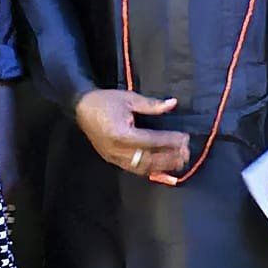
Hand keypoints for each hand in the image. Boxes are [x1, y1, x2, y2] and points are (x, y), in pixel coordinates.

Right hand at [74, 89, 189, 179]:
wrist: (81, 108)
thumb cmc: (105, 101)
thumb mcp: (129, 98)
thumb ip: (151, 104)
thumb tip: (172, 104)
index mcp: (120, 133)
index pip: (150, 140)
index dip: (169, 141)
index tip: (184, 138)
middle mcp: (117, 149)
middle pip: (148, 158)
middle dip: (169, 157)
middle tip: (186, 154)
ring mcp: (113, 157)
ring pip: (142, 167)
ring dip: (162, 166)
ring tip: (179, 162)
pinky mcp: (112, 160)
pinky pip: (133, 168)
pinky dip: (150, 169)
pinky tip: (163, 168)